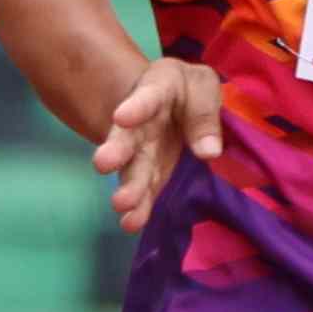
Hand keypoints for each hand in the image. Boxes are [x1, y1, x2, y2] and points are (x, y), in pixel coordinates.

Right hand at [92, 55, 225, 229]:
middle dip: (117, 150)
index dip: (135, 107)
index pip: (147, 97)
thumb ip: (205, 114)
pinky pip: (143, 191)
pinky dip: (138, 208)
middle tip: (103, 163)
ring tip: (121, 205)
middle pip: (127, 137)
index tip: (121, 117)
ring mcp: (141, 151)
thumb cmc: (189, 90)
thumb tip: (209, 152)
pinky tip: (131, 223)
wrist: (175, 102)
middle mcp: (140, 124)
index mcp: (157, 91)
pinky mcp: (149, 174)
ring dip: (128, 187)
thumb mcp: (202, 87)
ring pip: (132, 169)